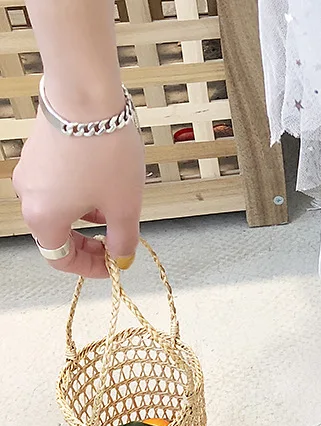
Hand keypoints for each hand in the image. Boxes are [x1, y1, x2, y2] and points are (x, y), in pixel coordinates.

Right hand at [13, 107, 144, 277]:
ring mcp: (30, 171)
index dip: (89, 268)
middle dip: (88, 242)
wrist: (87, 95)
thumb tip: (122, 257)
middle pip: (57, 234)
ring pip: (59, 208)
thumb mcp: (125, 206)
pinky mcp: (38, 151)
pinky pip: (58, 185)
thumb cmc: (104, 152)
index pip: (61, 259)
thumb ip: (123, 239)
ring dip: (87, 216)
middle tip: (116, 242)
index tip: (112, 265)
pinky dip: (80, 194)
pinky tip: (105, 182)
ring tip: (115, 206)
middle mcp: (28, 195)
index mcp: (43, 217)